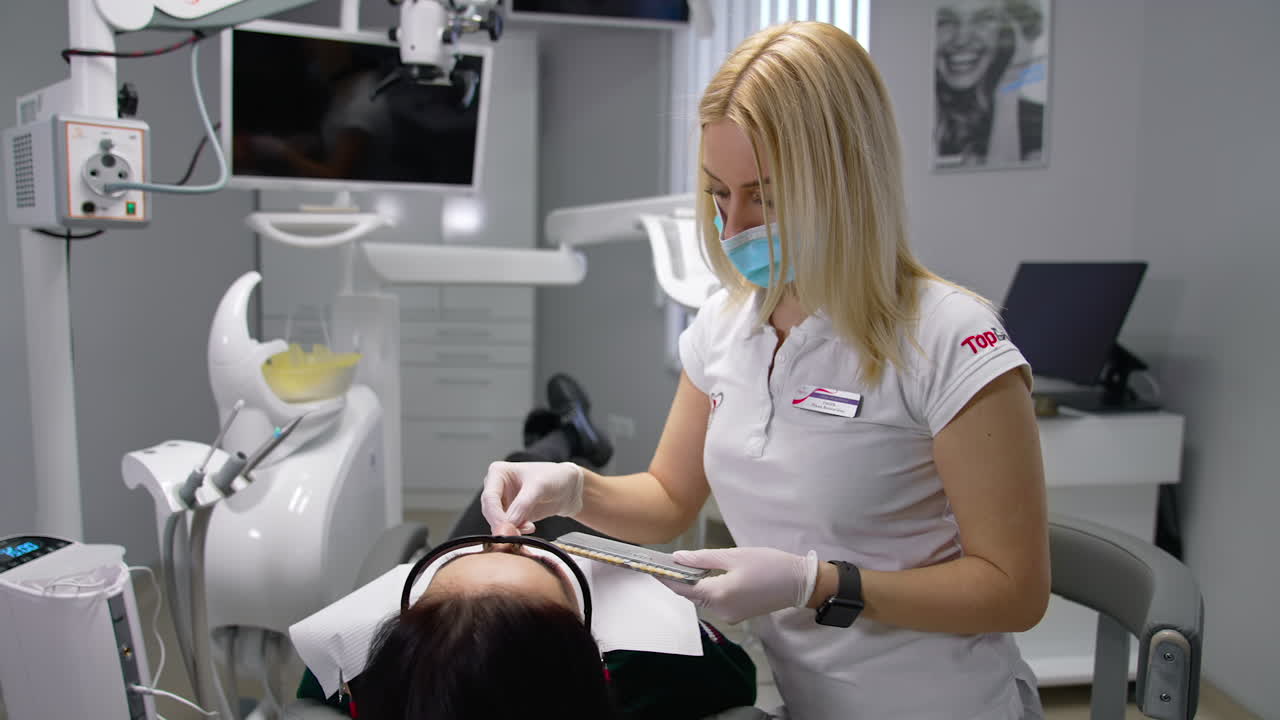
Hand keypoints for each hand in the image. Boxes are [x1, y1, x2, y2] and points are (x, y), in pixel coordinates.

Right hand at [479, 461, 583, 535]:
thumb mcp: (540, 487)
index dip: (496, 515)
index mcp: (498, 472)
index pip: (489, 497)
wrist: (570, 488)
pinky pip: (507, 527)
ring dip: (511, 529)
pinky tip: (530, 527)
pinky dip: (516, 531)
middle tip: (516, 534)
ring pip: (497, 522)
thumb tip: (508, 524)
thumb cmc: (555, 477)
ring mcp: (503, 502)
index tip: (507, 528)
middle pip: (490, 511)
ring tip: (530, 527)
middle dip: (503, 524)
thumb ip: (523, 504)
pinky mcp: (511, 515)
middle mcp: (496, 487)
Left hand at [659, 547, 817, 624]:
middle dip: (679, 579)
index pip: (682, 588)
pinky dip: (707, 589)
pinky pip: (715, 601)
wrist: (799, 582)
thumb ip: (703, 559)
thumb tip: (677, 558)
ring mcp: (729, 615)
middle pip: (691, 595)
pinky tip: (706, 575)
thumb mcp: (733, 556)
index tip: (650, 568)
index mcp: (718, 595)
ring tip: (684, 565)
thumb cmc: (768, 565)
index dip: (665, 578)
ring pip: (703, 598)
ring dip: (694, 584)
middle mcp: (721, 610)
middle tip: (666, 561)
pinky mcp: (737, 614)